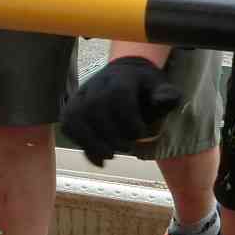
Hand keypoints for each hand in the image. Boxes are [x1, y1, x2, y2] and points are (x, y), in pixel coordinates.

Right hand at [62, 57, 180, 163]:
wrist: (124, 75)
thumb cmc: (145, 87)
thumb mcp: (160, 87)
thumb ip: (166, 95)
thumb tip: (165, 100)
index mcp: (120, 77)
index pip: (117, 95)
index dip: (128, 119)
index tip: (140, 135)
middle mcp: (96, 84)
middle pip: (94, 107)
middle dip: (110, 133)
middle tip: (127, 148)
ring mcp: (80, 96)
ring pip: (75, 116)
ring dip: (91, 142)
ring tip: (109, 156)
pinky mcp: (71, 108)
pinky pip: (68, 126)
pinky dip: (82, 145)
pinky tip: (99, 159)